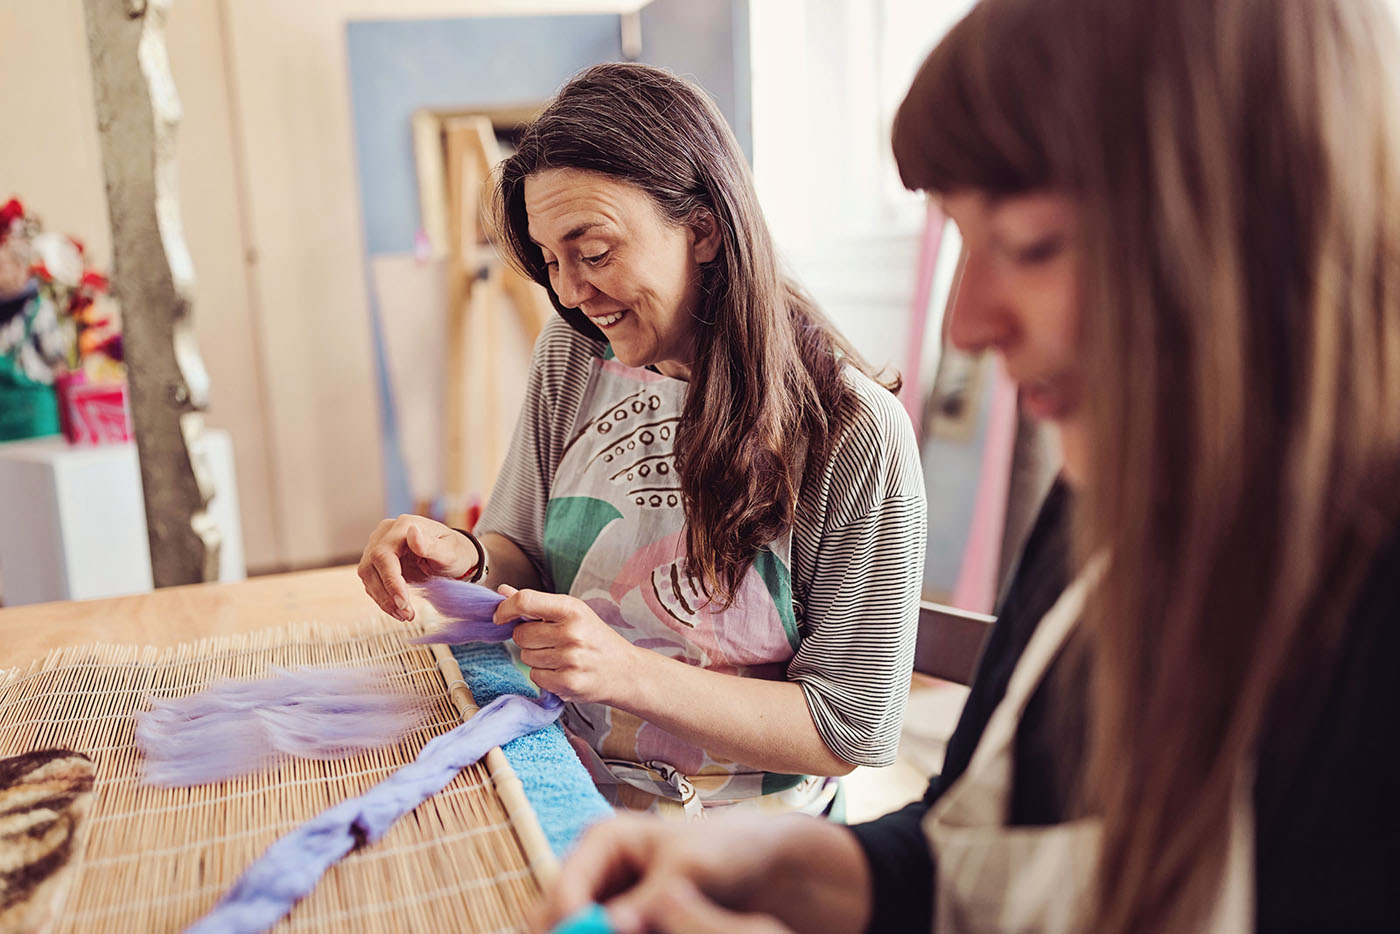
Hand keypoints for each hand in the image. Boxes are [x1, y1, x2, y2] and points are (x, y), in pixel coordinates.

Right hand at [358, 515, 478, 621]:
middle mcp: (385, 534)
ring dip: (384, 600)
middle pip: (371, 566)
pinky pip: (372, 583)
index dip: (390, 581)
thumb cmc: (456, 552)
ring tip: (405, 615)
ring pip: (368, 576)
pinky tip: (399, 610)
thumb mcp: (450, 552)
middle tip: (406, 614)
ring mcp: (378, 547)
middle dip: (386, 595)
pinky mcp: (377, 563)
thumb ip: (431, 545)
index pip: (384, 554)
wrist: (454, 557)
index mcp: (403, 525)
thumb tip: (412, 532)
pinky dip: (383, 599)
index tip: (403, 602)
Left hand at [496, 586, 644, 704]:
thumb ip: (536, 603)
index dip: (506, 609)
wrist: (625, 671)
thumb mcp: (573, 613)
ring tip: (560, 657)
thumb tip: (502, 591)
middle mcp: (572, 632)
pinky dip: (544, 676)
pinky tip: (563, 671)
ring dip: (536, 658)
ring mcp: (571, 659)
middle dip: (528, 638)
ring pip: (526, 657)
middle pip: (521, 634)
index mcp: (573, 609)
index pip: (526, 601)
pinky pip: (535, 677)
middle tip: (549, 641)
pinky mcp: (568, 683)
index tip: (501, 617)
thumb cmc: (595, 638)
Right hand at [533, 815, 802, 933]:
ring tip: (645, 933)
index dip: (572, 924)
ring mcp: (605, 898)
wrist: (759, 863)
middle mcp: (594, 869)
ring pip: (576, 930)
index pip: (566, 889)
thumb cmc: (725, 849)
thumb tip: (610, 927)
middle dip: (574, 932)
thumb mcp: (689, 870)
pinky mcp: (622, 922)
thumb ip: (649, 900)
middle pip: (557, 917)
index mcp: (601, 840)